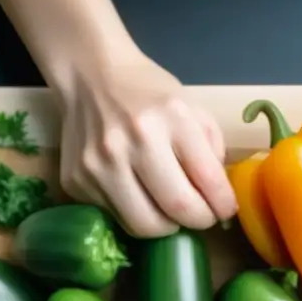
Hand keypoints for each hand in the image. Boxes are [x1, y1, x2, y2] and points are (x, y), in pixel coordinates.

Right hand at [56, 51, 236, 237]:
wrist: (89, 74)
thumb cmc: (149, 94)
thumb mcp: (191, 109)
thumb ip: (212, 151)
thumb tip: (219, 200)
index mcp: (172, 117)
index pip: (207, 180)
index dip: (223, 206)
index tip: (225, 210)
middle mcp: (134, 140)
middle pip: (177, 209)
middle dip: (199, 221)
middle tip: (201, 217)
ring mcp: (100, 163)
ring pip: (144, 226)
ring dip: (166, 226)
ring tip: (170, 212)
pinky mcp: (76, 181)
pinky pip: (116, 217)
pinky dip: (134, 214)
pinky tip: (138, 195)